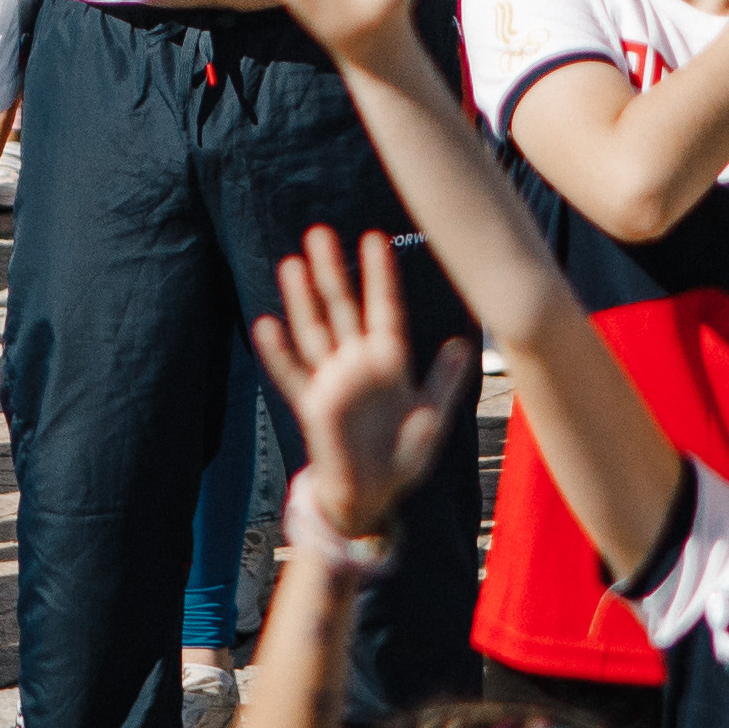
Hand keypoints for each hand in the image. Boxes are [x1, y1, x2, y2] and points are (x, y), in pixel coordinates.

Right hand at [248, 225, 468, 553]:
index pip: (384, 309)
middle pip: (342, 309)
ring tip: (291, 264)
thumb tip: (462, 345)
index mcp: (390, 361)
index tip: (373, 238)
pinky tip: (266, 325)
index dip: (379, 276)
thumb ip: (444, 384)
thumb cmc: (403, 456)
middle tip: (319, 232)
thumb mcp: (432, 419)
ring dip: (301, 299)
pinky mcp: (311, 405)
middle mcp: (357, 363)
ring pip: (313, 331)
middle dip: (331, 272)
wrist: (372, 495)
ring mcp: (331, 381)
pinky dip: (278, 352)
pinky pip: (291, 375)